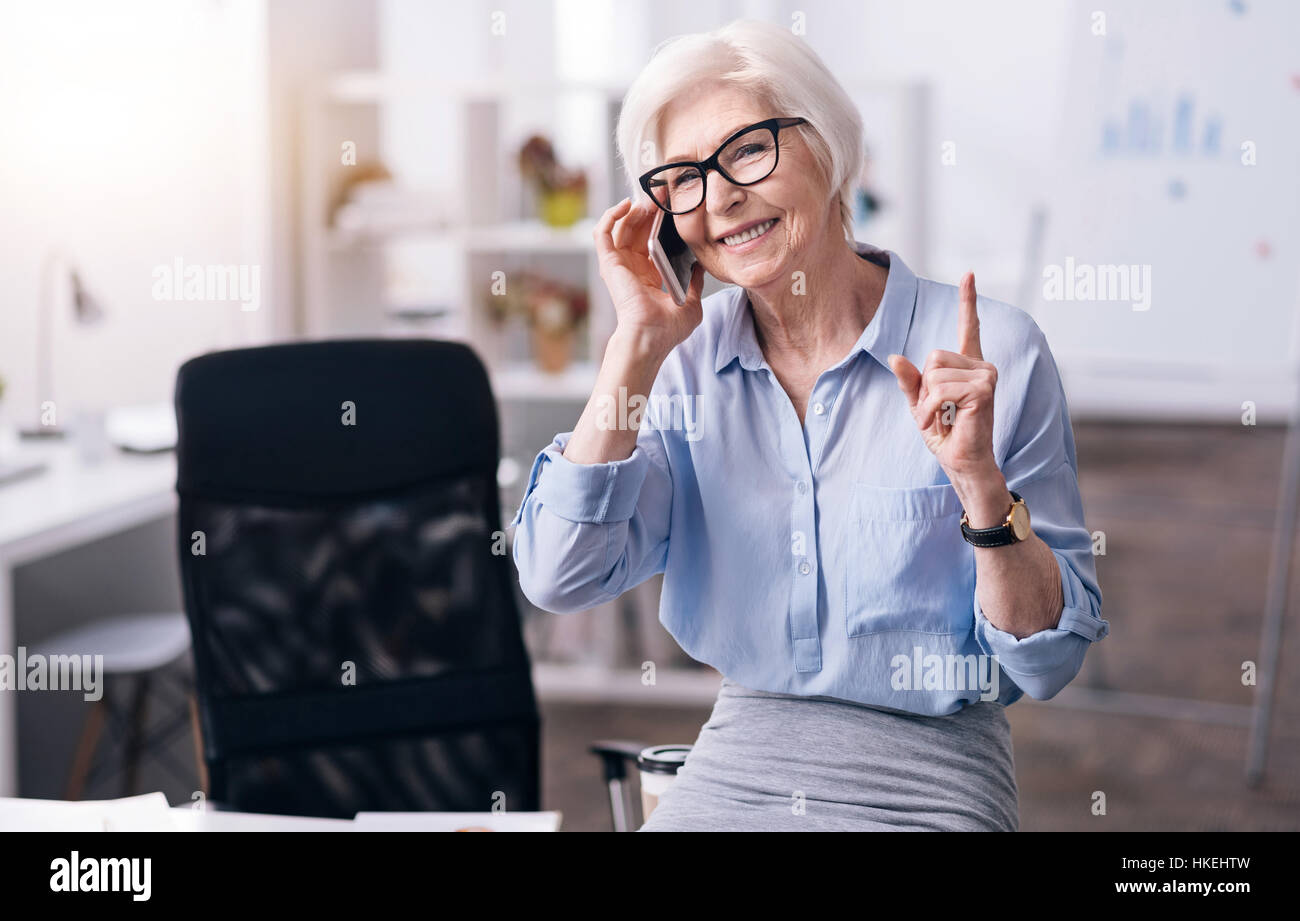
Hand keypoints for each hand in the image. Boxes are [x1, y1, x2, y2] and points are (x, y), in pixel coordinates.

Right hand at [594, 197, 704, 357]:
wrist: (651, 337)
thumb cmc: (668, 329)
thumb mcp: (692, 302)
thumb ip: (695, 282)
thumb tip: (700, 265)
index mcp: (649, 276)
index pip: (653, 240)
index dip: (661, 221)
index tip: (673, 205)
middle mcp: (632, 268)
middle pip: (639, 229)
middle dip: (650, 208)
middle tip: (663, 192)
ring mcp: (619, 265)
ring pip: (622, 227)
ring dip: (634, 208)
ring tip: (650, 196)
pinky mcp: (609, 263)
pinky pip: (603, 232)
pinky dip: (611, 215)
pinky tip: (626, 204)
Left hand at [887, 272, 998, 482]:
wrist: (962, 463)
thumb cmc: (946, 436)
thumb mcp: (921, 405)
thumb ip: (910, 381)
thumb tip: (894, 357)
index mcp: (968, 366)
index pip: (969, 326)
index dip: (968, 300)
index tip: (969, 273)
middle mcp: (981, 365)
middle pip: (933, 355)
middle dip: (925, 387)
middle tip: (940, 411)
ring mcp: (986, 375)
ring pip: (934, 373)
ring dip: (929, 402)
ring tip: (945, 418)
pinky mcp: (984, 389)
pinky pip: (940, 388)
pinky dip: (931, 409)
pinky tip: (942, 423)